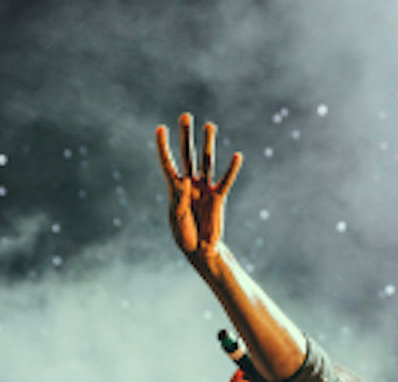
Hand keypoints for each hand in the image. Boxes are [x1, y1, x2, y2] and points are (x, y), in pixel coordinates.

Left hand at [156, 112, 242, 267]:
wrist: (200, 250)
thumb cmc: (184, 235)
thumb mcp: (178, 218)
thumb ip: (179, 201)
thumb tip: (185, 182)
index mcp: (175, 188)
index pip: (167, 163)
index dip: (163, 146)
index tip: (160, 128)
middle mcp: (190, 184)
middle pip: (187, 155)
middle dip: (185, 136)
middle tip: (185, 116)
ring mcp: (204, 189)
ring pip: (206, 162)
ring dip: (207, 144)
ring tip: (209, 125)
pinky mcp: (218, 198)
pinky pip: (225, 181)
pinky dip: (231, 169)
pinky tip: (237, 155)